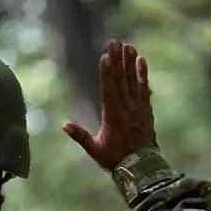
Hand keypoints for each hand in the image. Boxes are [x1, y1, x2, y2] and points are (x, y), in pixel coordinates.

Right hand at [61, 39, 156, 169]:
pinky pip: (145, 89)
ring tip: (128, 45)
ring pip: (133, 81)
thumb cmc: (115, 159)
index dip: (106, 72)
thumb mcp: (95, 150)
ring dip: (130, 63)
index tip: (105, 56)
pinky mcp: (146, 110)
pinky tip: (142, 60)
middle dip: (117, 60)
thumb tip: (64, 124)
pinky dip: (143, 75)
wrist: (142, 168)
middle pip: (120, 80)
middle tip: (115, 42)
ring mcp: (138, 109)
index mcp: (112, 116)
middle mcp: (126, 109)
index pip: (108, 90)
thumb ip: (80, 136)